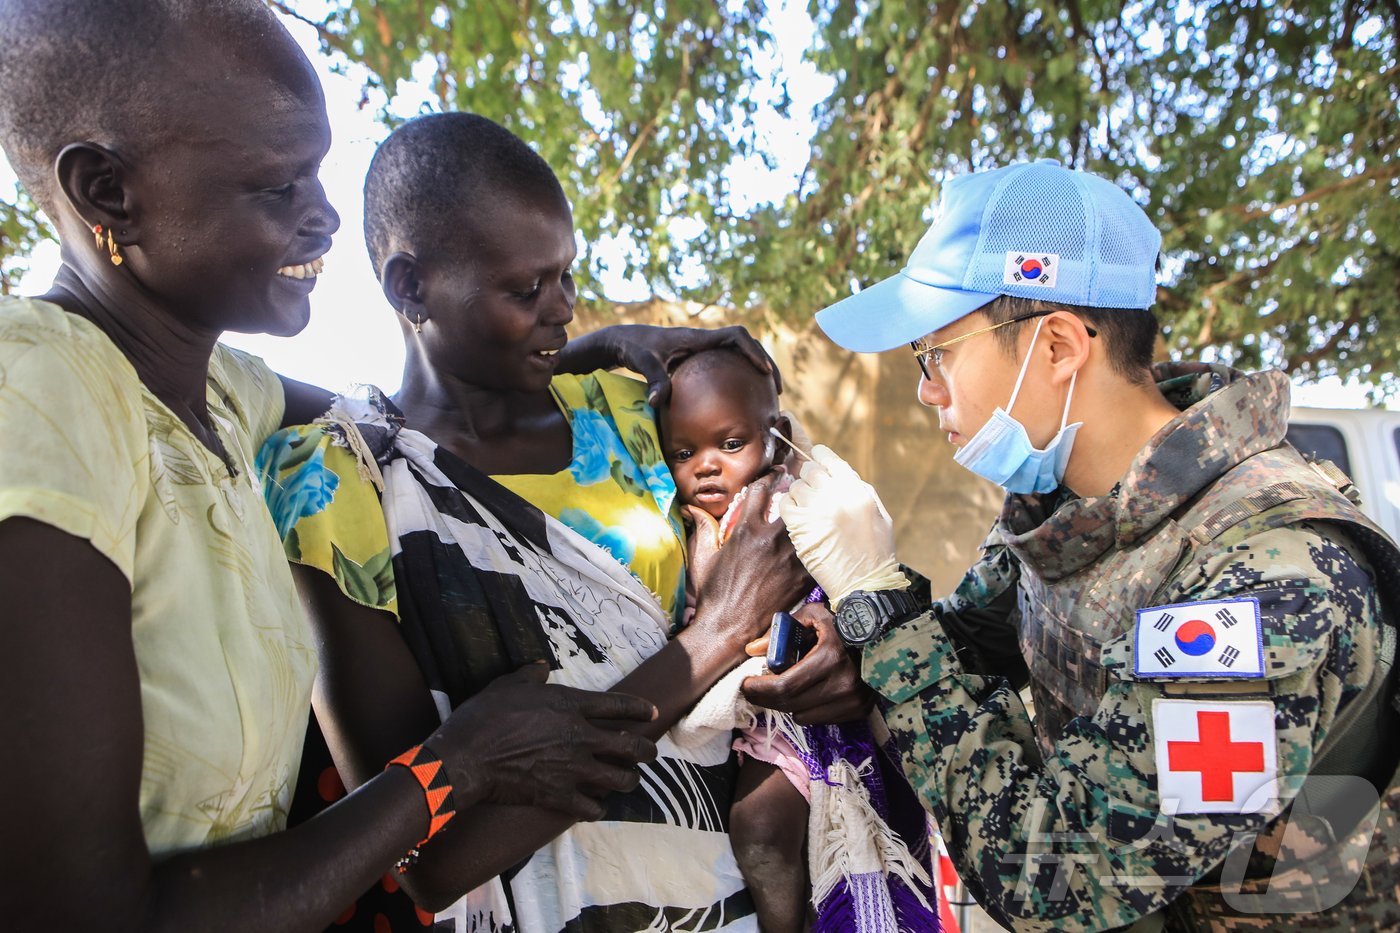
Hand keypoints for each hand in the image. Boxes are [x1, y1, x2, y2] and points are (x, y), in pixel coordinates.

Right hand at [429, 663, 658, 819]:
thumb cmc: (485, 717)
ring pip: (619, 779)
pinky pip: (592, 808)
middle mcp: (581, 737)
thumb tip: (541, 665)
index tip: (651, 713)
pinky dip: (598, 808)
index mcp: (571, 706)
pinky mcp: (560, 796)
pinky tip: (598, 807)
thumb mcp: (508, 684)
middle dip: (646, 752)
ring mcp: (574, 769)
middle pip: (631, 747)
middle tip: (650, 754)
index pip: (618, 706)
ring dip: (628, 780)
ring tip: (629, 780)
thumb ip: (530, 674)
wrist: (467, 757)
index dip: (639, 709)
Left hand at [601, 323, 779, 406]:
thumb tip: (657, 402)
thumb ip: (653, 380)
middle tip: (777, 388)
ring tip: (769, 395)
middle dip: (765, 362)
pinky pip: (729, 364)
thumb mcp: (643, 363)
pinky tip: (745, 399)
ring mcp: (704, 350)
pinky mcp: (700, 359)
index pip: (735, 336)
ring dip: (757, 369)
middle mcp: (705, 341)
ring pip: (740, 354)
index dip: (753, 351)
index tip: (764, 371)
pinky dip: (741, 377)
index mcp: (698, 339)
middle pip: (746, 345)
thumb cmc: (635, 349)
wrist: (626, 341)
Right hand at [686, 474, 812, 650]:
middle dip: (798, 489)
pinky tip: (821, 540)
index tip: (776, 474)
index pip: (760, 490)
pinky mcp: (803, 575)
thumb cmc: (714, 594)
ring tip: (817, 509)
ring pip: (810, 522)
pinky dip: (819, 542)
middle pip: (792, 500)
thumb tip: (692, 508)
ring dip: (811, 514)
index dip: (769, 477)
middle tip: (804, 484)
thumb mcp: (704, 558)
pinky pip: (817, 549)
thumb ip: (703, 529)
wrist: (730, 628)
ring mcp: (790, 557)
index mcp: (745, 530)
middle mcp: (770, 538)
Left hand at [741, 604, 874, 724]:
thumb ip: (781, 632)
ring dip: (789, 703)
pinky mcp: (859, 710)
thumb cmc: (844, 621)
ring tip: (789, 685)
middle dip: (765, 698)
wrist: (887, 635)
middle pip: (789, 705)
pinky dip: (808, 708)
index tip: (744, 684)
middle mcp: (844, 684)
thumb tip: (752, 650)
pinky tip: (812, 690)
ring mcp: (854, 700)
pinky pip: (819, 718)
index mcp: (830, 657)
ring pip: (802, 715)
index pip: (784, 687)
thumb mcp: (812, 616)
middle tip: (754, 689)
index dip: (759, 689)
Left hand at [777, 444, 907, 605]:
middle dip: (809, 477)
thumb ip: (860, 492)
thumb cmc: (875, 555)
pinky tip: (794, 517)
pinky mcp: (798, 527)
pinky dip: (788, 507)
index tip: (815, 459)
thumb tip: (839, 474)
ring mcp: (815, 510)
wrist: (863, 587)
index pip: (831, 461)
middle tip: (811, 490)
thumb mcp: (879, 517)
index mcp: (857, 491)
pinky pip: (785, 504)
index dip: (820, 457)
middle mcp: (836, 496)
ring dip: (799, 494)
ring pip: (796, 486)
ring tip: (805, 509)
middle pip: (811, 470)